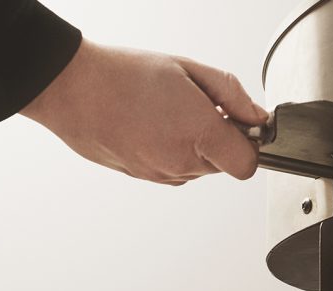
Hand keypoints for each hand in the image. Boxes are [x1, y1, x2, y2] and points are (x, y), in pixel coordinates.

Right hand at [19, 39, 267, 184]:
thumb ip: (232, 96)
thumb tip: (256, 117)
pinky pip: (172, 170)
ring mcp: (160, 174)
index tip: (241, 125)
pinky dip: (171, 152)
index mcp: (199, 134)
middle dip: (218, 139)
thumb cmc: (126, 76)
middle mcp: (181, 163)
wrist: (76, 92)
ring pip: (196, 168)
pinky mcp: (143, 177)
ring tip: (166, 113)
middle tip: (194, 106)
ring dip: (192, 145)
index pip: (247, 164)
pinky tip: (153, 127)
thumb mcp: (188, 71)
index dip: (250, 144)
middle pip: (222, 164)